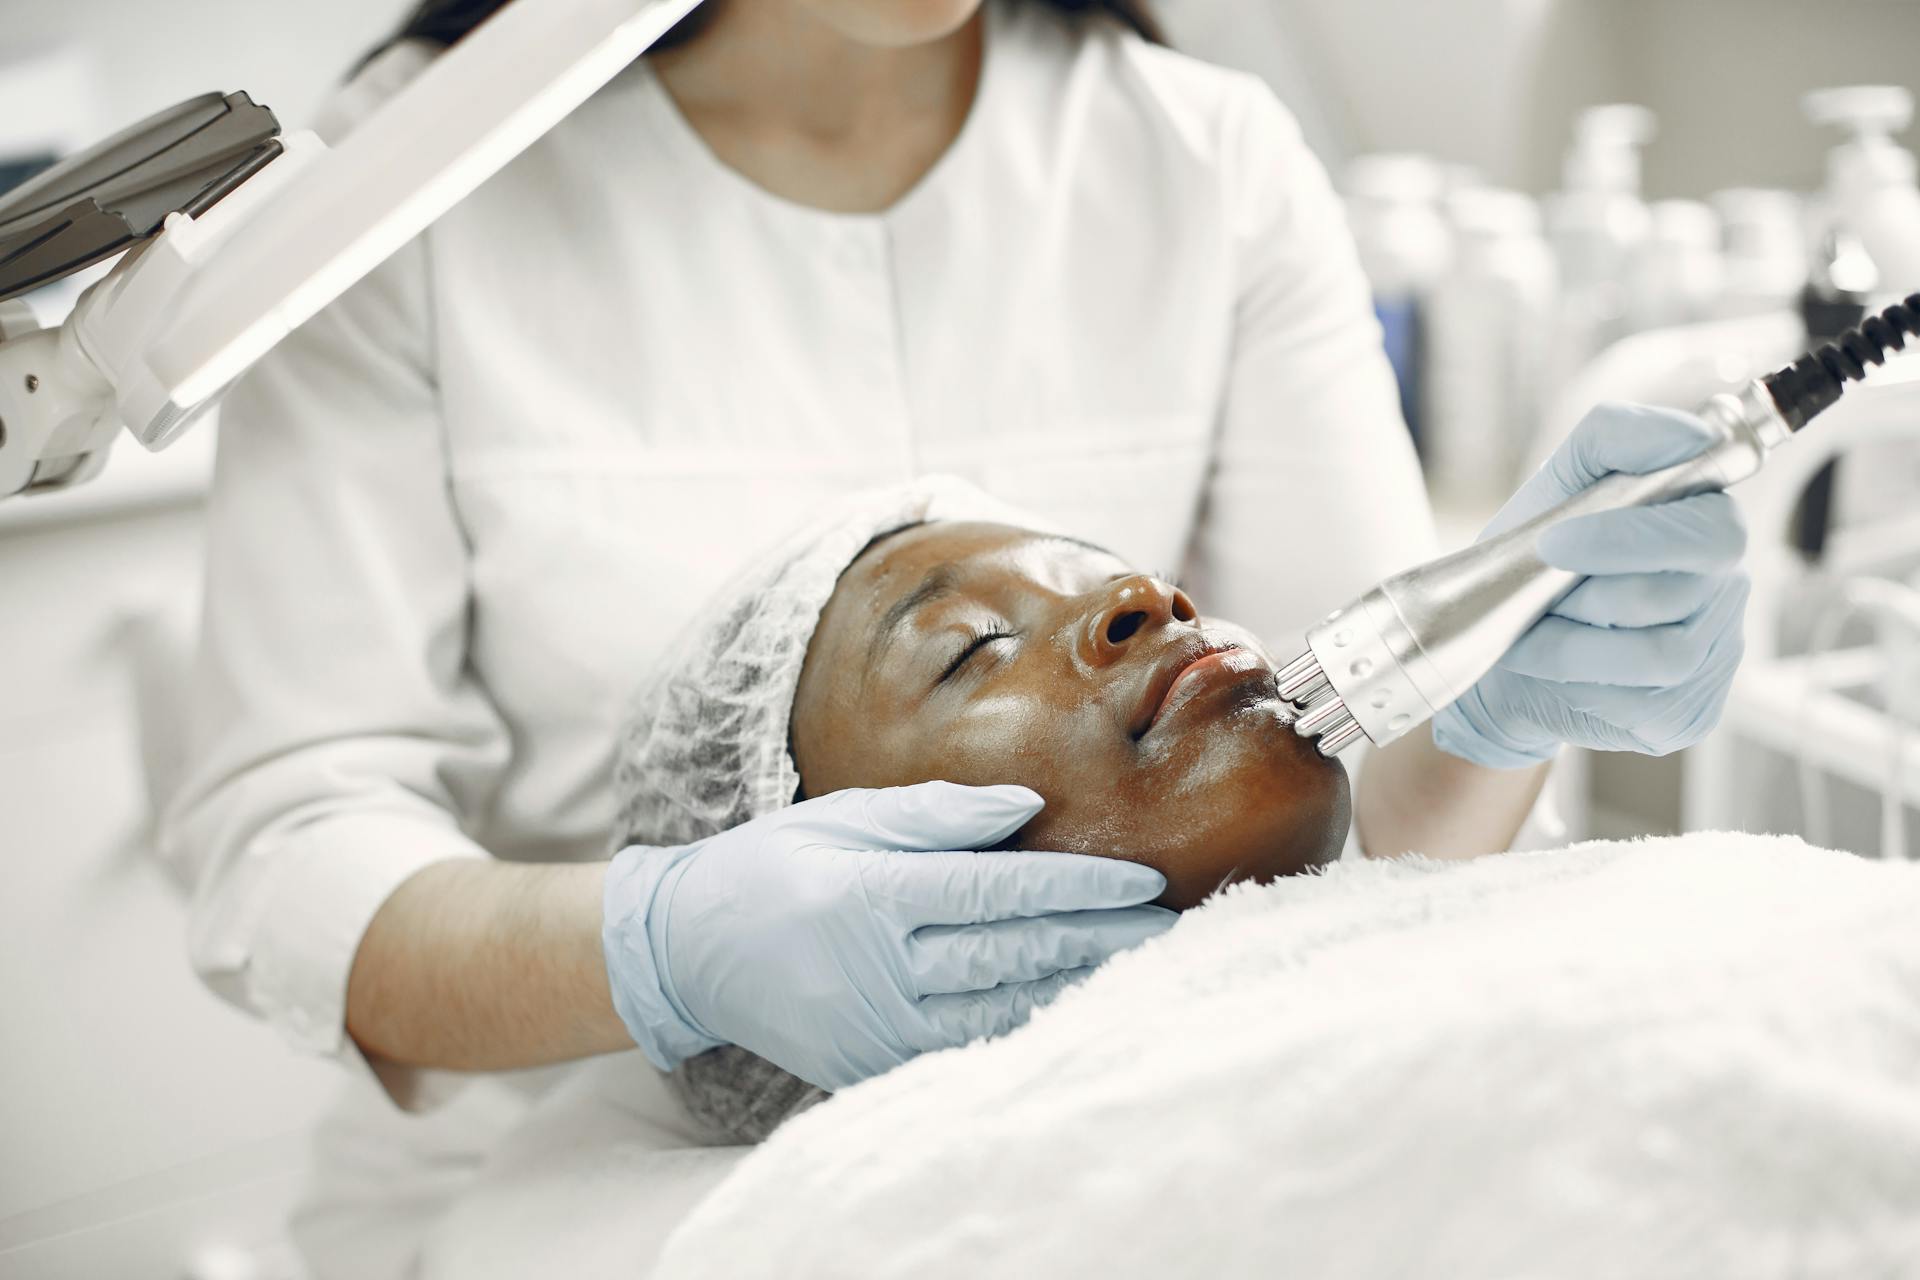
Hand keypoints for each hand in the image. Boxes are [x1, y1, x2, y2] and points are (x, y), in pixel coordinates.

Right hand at [602, 781, 1174, 1089]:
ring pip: (998, 1014)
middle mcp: (874, 971)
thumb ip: (938, 814)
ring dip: (1077, 993)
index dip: (1078, 889)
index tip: (1145, 881)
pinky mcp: (868, 1066)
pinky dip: (1024, 1031)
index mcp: (867, 897)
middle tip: (1176, 932)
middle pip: (1012, 958)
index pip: (998, 894)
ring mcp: (871, 1030)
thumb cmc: (770, 866)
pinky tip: (1075, 1013)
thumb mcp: (841, 817)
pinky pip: (964, 1051)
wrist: (686, 952)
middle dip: (1101, 944)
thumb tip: (1030, 807)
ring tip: (1144, 973)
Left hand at [1433, 402, 1750, 767]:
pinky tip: (1558, 670)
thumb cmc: (1541, 560)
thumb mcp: (1559, 484)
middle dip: (1589, 596)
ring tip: (1538, 634)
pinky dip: (1578, 685)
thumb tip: (1682, 436)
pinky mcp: (1689, 712)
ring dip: (1574, 645)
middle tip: (1541, 596)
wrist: (1506, 652)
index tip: (1556, 541)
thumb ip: (1616, 438)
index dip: (1631, 538)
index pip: (1712, 528)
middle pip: (1676, 595)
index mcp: (1705, 522)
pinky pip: (1641, 704)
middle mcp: (1726, 587)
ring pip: (1658, 654)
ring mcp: (1715, 655)